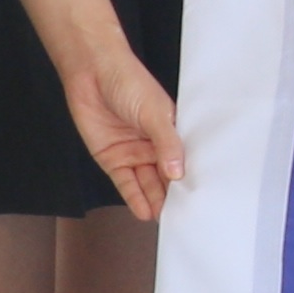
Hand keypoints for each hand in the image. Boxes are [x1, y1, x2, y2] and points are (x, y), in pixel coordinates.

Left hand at [63, 40, 185, 214]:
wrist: (91, 73)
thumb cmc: (128, 82)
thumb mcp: (154, 113)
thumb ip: (166, 144)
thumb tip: (178, 172)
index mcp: (171, 131)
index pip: (185, 160)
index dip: (192, 178)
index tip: (202, 198)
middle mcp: (154, 145)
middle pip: (166, 177)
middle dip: (174, 196)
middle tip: (184, 216)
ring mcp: (134, 153)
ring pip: (147, 184)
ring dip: (155, 201)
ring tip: (165, 219)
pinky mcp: (112, 159)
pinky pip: (126, 184)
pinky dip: (134, 198)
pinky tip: (144, 211)